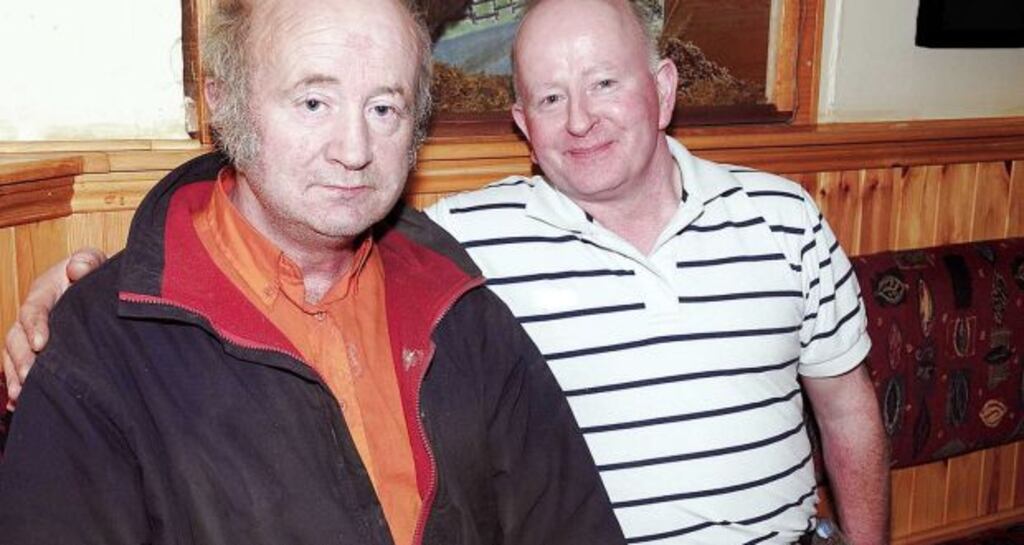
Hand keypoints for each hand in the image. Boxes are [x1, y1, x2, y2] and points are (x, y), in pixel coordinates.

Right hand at [3, 248, 106, 408]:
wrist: (97, 285)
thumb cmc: (95, 272)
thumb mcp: (95, 261)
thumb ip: (88, 261)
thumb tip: (77, 268)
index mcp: (44, 291)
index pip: (33, 309)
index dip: (34, 326)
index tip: (40, 344)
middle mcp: (32, 314)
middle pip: (16, 337)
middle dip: (20, 358)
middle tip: (29, 377)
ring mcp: (31, 332)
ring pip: (14, 355)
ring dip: (15, 375)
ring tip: (21, 396)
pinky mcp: (35, 348)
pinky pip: (19, 366)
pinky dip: (17, 383)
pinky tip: (18, 403)